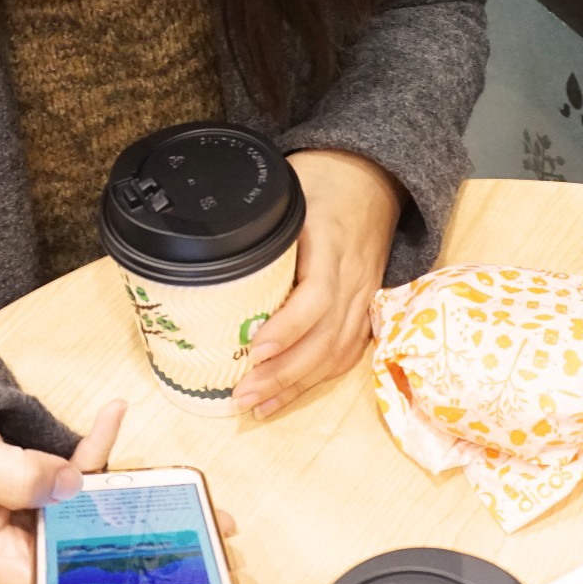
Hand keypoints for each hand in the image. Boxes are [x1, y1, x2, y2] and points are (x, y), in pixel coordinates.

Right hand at [0, 400, 239, 583]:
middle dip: (152, 540)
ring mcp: (36, 523)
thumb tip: (73, 483)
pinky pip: (78, 477)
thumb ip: (18, 477)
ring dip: (143, 496)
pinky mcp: (42, 495)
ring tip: (192, 485)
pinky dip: (97, 447)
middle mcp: (25, 550)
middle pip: (96, 554)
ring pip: (97, 517)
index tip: (167, 571)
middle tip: (212, 527)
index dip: (119, 581)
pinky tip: (113, 411)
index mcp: (3, 561)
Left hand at [232, 149, 400, 418]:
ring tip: (256, 406)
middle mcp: (353, 275)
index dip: (288, 326)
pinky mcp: (366, 309)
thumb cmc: (324, 180)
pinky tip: (284, 397)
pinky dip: (316, 379)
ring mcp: (364, 296)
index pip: (318, 295)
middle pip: (326, 336)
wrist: (374, 177)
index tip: (255, 349)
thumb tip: (208, 247)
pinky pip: (347, 352)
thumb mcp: (290, 188)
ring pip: (337, 352)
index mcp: (332, 241)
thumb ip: (260, 220)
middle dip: (284, 372)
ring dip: (296, 384)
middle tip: (242, 394)